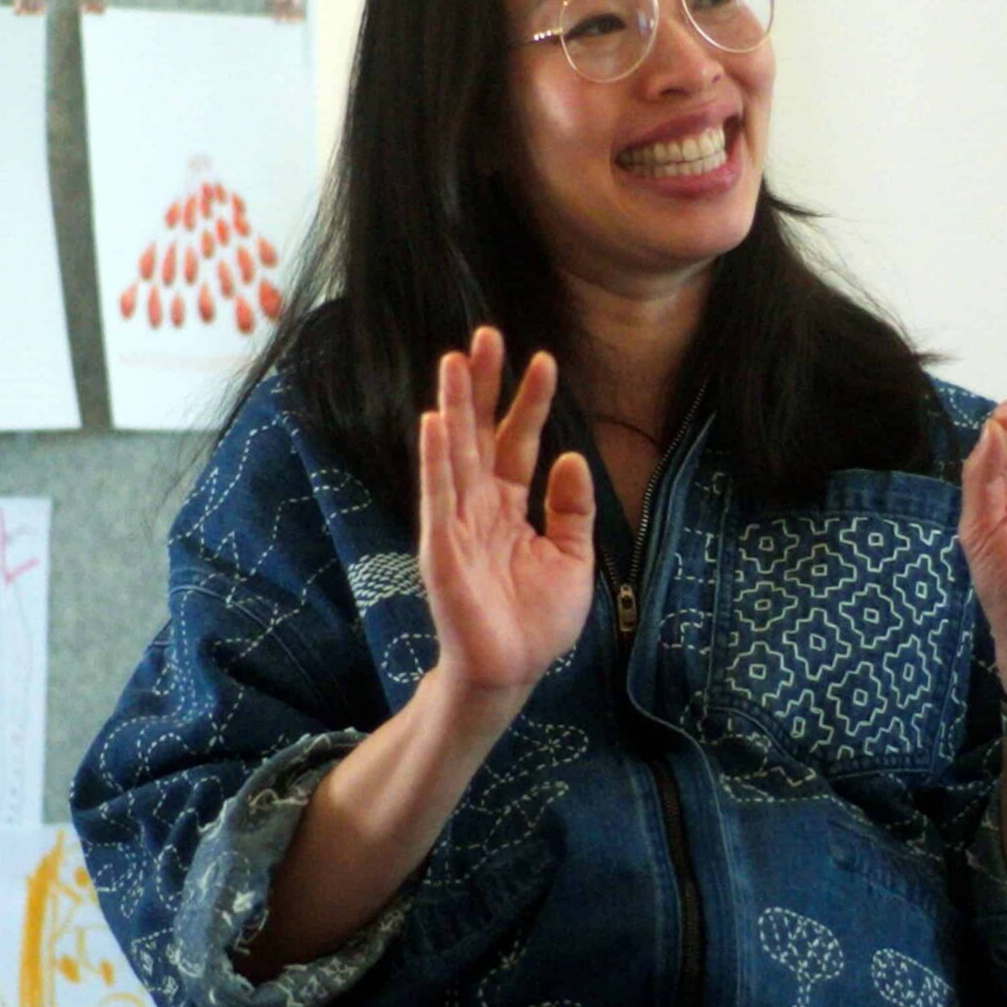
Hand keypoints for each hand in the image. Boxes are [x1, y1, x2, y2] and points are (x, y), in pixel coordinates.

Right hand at [418, 327, 596, 716]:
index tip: (544, 358)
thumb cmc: (536, 621)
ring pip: (454, 452)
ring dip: (453, 407)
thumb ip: (571, 509)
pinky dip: (435, 459)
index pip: (518, 441)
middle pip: (480, 433)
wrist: (510, 672)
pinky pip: (437, 494)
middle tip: (486, 334)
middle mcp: (479, 505)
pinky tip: (434, 422)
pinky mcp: (440, 546)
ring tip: (454, 360)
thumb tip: (573, 458)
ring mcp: (456, 522)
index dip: (529, 401)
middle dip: (483, 385)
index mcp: (510, 506)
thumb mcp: (571, 557)